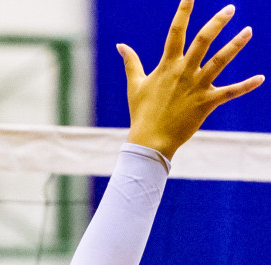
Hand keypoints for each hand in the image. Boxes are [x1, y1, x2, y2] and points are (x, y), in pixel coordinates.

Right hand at [119, 0, 261, 159]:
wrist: (150, 140)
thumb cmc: (141, 113)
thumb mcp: (135, 85)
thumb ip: (131, 63)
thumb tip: (120, 45)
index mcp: (167, 66)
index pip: (175, 32)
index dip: (183, 11)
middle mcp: (183, 72)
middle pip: (202, 41)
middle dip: (217, 23)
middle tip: (231, 9)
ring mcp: (196, 87)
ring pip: (220, 61)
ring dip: (235, 45)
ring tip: (249, 31)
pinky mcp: (206, 103)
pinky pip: (229, 92)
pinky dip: (246, 86)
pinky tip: (260, 79)